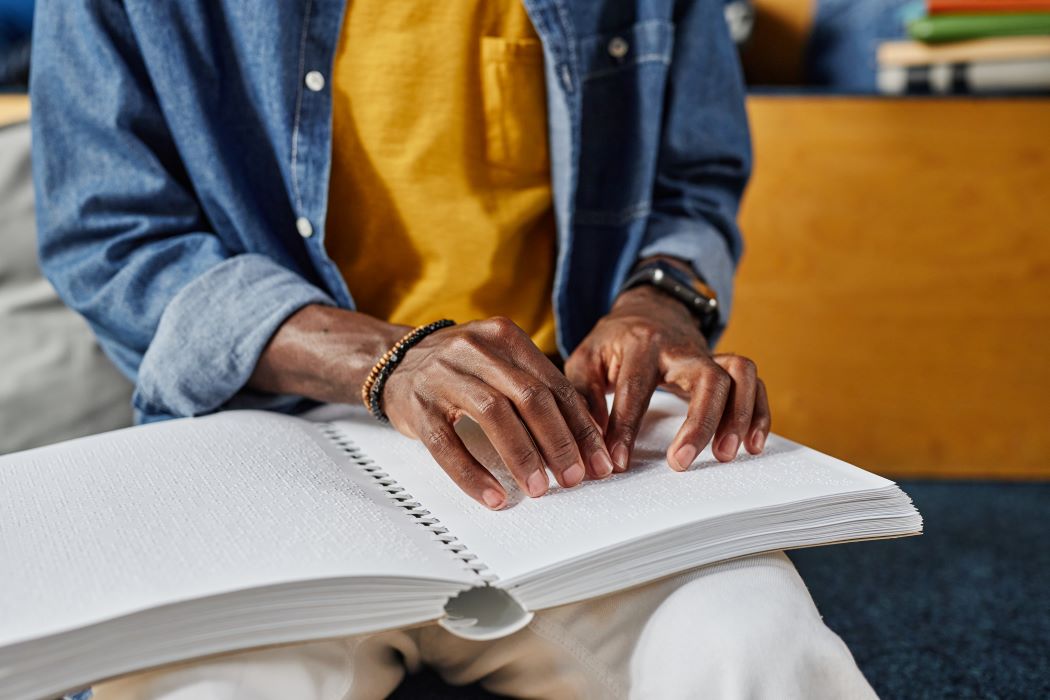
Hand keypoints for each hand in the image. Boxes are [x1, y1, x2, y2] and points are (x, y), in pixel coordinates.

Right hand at [383, 317, 615, 508]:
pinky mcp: (417, 406)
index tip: (597, 460)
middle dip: (558, 443)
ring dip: (522, 456)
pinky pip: (448, 445)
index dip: (581, 427)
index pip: (554, 385)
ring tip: (538, 488)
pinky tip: (493, 496)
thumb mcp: (500, 362)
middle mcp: (475, 350)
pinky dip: (473, 474)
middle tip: (574, 477)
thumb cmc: (459, 368)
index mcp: (504, 336)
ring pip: (493, 416)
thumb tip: (584, 438)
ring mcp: (442, 376)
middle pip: (529, 397)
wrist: (394, 360)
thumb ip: (538, 389)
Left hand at [565, 285, 770, 472]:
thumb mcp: (586, 359)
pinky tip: (753, 443)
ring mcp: (708, 354)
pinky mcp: (724, 364)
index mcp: (640, 345)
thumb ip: (585, 397)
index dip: (625, 429)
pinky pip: (755, 382)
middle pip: (707, 379)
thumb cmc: (613, 341)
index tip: (618, 462)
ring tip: (725, 455)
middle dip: (699, 424)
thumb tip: (591, 441)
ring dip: (740, 416)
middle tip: (681, 463)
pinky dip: (759, 412)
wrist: (647, 307)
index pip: (636, 391)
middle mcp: (681, 347)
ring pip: (740, 375)